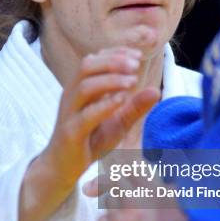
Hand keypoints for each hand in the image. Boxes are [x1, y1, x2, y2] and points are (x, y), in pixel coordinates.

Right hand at [41, 46, 159, 191]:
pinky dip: (104, 105)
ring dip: (110, 80)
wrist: (63, 167)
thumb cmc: (89, 141)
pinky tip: (122, 100)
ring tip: (132, 81)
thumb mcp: (118, 122)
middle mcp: (72, 95)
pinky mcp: (71, 132)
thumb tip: (156, 90)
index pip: (95, 59)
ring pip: (85, 86)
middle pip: (87, 66)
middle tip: (136, 65)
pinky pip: (85, 115)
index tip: (138, 55)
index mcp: (81, 88)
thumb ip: (135, 107)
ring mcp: (69, 113)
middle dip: (113, 61)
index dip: (116, 53)